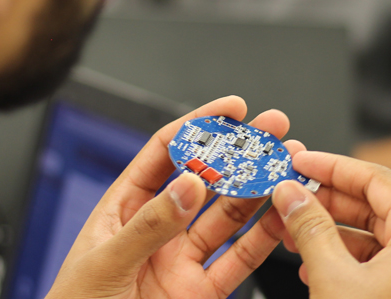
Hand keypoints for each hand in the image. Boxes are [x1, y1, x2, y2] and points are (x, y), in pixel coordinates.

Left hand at [44, 96, 295, 298]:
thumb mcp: (105, 263)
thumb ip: (149, 226)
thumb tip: (188, 183)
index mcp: (123, 209)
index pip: (165, 154)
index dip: (200, 127)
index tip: (233, 110)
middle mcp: (158, 229)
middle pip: (205, 179)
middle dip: (241, 153)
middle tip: (272, 131)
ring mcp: (181, 261)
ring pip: (228, 216)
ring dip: (258, 190)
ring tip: (285, 168)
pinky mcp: (202, 292)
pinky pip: (239, 261)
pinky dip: (263, 239)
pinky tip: (281, 217)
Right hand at [271, 151, 390, 298]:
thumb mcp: (333, 279)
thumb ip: (311, 229)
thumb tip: (293, 195)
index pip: (378, 180)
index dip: (335, 166)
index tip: (302, 162)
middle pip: (375, 206)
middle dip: (328, 200)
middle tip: (291, 194)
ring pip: (372, 237)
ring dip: (330, 229)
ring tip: (292, 229)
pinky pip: (374, 265)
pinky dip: (341, 257)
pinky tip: (311, 266)